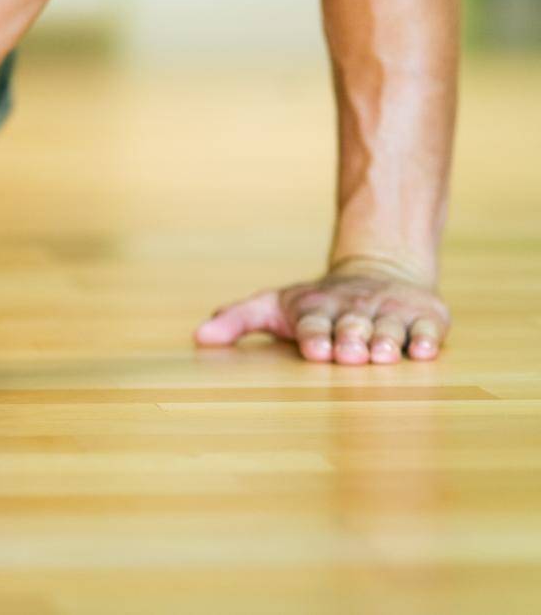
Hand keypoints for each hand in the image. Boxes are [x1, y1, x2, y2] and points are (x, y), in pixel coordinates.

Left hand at [193, 255, 449, 363]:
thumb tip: (198, 338)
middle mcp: (354, 310)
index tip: (314, 350)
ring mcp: (390, 312)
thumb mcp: (273, 306)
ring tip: (382, 355)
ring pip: (389, 329)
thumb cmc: (316, 303)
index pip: (313, 323)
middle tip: (349, 355)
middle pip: (351, 327)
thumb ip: (238, 321)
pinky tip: (425, 350)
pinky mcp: (425, 315)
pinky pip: (428, 329)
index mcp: (317, 309)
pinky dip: (427, 339)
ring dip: (386, 342)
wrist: (379, 271)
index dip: (314, 335)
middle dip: (350, 340)